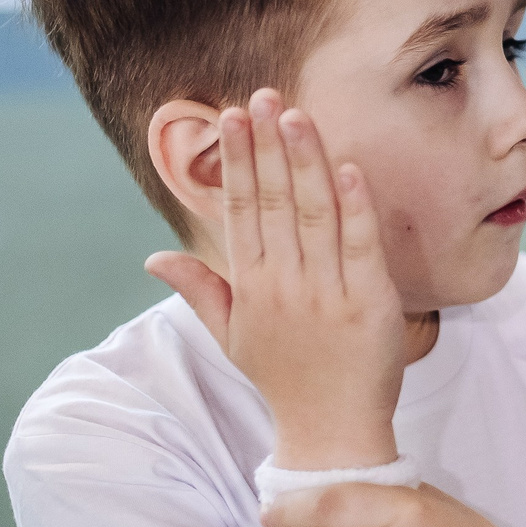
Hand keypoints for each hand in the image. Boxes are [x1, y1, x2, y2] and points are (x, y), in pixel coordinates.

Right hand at [146, 89, 407, 468]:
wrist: (332, 430)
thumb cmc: (284, 379)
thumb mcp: (232, 336)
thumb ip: (200, 291)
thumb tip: (156, 256)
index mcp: (250, 288)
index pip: (241, 211)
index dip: (237, 161)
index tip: (231, 116)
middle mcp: (284, 286)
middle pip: (274, 202)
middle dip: (266, 146)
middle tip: (261, 96)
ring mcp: (326, 293)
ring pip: (314, 214)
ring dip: (305, 161)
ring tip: (296, 115)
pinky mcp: (369, 302)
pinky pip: (360, 245)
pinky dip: (355, 205)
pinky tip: (348, 167)